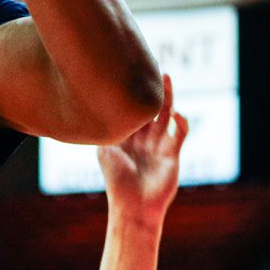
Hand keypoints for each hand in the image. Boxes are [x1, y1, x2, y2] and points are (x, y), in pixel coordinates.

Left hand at [97, 73, 188, 223]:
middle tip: (152, 63)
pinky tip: (175, 113)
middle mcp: (145, 135)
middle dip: (153, 86)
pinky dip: (180, 121)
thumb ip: (102, 128)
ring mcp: (160, 143)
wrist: (132, 205)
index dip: (132, 89)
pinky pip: (180, 133)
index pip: (132, 106)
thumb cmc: (116, 179)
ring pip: (167, 113)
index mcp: (128, 133)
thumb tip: (88, 104)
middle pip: (151, 105)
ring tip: (166, 77)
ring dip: (167, 95)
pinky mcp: (173, 153)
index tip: (129, 67)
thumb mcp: (104, 149)